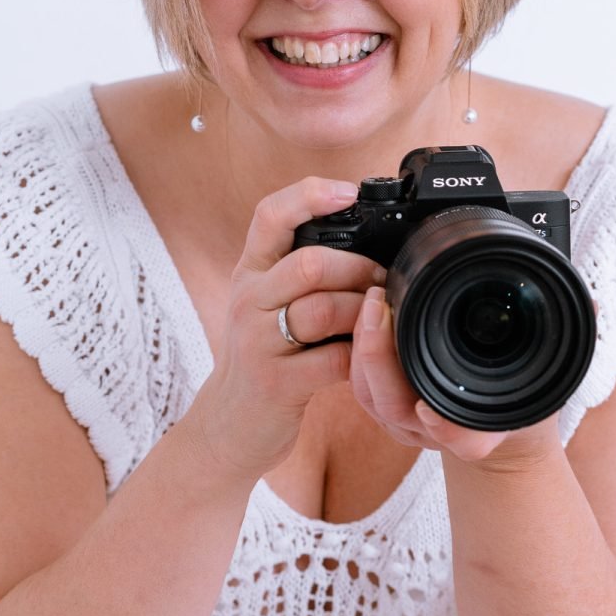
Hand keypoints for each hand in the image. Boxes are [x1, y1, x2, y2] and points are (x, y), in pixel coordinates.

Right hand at [188, 178, 385, 479]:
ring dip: (365, 311)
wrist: (230, 423)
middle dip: (360, 268)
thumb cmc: (264, 354)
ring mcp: (258, 342)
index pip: (269, 215)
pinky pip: (336, 358)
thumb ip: (299, 270)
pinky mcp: (277, 382)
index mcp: (250, 272)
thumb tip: (368, 242)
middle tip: (385, 278)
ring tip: (380, 316)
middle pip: (311, 263)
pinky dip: (364, 354)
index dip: (309, 195)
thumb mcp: (267, 302)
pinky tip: (371, 355)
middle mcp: (248, 300)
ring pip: (325, 308)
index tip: (349, 192)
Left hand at [349, 285, 563, 466]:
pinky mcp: (390, 404)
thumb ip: (572, 334)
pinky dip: (356, 354)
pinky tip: (363, 315)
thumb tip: (591, 302)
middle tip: (380, 307)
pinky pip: (363, 387)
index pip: (465, 441)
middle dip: (378, 358)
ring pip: (373, 398)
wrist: (505, 427)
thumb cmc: (527, 396)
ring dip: (363, 351)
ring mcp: (411, 422)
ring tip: (371, 302)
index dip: (445, 430)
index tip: (428, 411)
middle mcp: (441, 429)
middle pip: (396, 409)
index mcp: (483, 428)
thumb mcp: (555, 367)